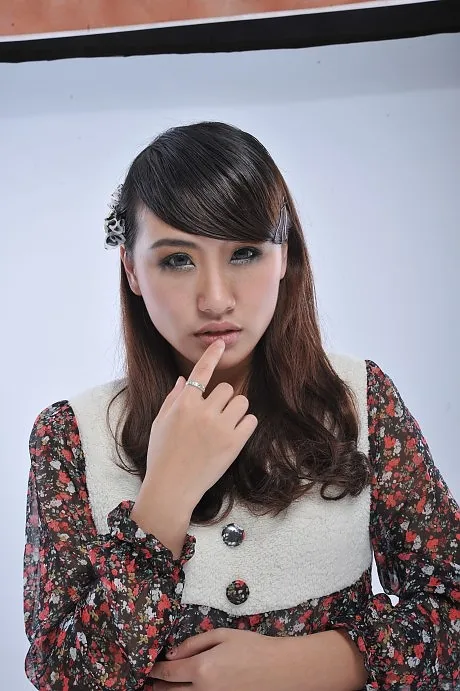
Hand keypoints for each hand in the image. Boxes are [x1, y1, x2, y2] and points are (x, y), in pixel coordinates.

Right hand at [146, 339, 257, 509]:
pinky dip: (245, 425)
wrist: (172, 488)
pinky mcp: (234, 444)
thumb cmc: (162, 455)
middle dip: (223, 400)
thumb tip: (185, 380)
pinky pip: (251, 421)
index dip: (212, 355)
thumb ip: (173, 399)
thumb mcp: (161, 423)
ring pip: (242, 402)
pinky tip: (233, 435)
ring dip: (236, 410)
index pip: (202, 372)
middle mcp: (203, 412)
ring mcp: (220, 427)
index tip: (220, 344)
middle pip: (227, 389)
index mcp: (184, 404)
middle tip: (215, 416)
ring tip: (225, 426)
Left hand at [149, 629, 367, 690]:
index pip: (168, 672)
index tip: (144, 667)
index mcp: (201, 669)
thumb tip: (173, 652)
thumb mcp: (221, 636)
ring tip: (155, 689)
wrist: (280, 669)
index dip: (153, 670)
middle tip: (141, 683)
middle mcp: (203, 690)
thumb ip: (194, 643)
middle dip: (154, 688)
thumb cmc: (252, 646)